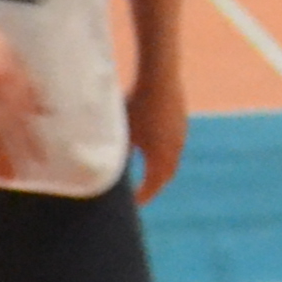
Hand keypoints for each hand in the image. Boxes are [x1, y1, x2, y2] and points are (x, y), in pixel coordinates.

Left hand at [126, 61, 187, 200]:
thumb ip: (115, 154)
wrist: (161, 77)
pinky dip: (164, 153)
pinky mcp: (182, 122)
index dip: (142, 196)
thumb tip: (99, 171)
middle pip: (165, 176)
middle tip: (142, 193)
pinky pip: (174, 145)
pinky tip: (153, 145)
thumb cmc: (137, 104)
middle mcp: (174, 150)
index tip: (133, 205)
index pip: (152, 186)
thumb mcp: (122, 132)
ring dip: (160, 169)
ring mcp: (180, 136)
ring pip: (172, 160)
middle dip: (153, 186)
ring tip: (147, 171)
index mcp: (160, 157)